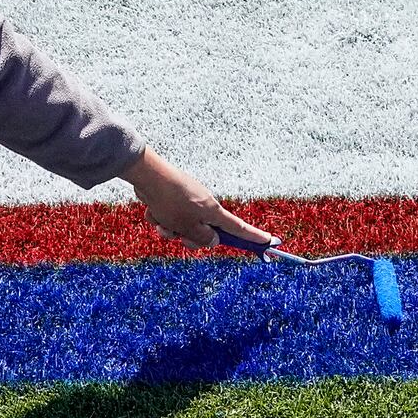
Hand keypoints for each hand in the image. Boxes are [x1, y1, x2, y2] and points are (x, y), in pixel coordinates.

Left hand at [121, 149, 272, 251]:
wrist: (148, 176)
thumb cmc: (171, 202)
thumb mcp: (189, 227)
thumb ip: (204, 238)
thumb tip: (215, 240)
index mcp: (213, 212)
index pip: (238, 228)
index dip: (253, 236)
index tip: (269, 241)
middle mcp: (204, 205)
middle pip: (204, 231)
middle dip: (189, 238)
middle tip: (179, 237)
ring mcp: (189, 200)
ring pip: (183, 225)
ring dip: (170, 228)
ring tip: (161, 221)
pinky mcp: (173, 197)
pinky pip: (169, 215)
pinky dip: (160, 217)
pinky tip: (152, 210)